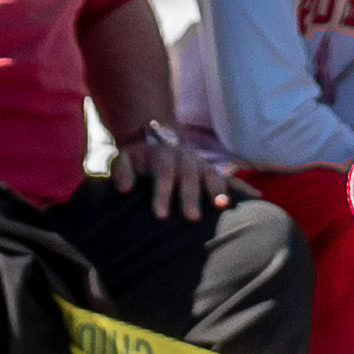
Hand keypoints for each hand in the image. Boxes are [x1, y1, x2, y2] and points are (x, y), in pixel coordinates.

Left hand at [111, 121, 229, 221]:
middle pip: (188, 175)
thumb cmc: (138, 158)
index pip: (163, 172)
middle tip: (192, 218)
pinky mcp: (209, 170)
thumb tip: (125, 189)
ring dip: (216, 189)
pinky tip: (232, 204)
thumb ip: (122, 171)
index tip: (160, 216)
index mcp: (161, 154)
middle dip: (191, 196)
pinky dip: (228, 188)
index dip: (162, 193)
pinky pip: (221, 178)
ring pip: (209, 174)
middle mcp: (183, 156)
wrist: (156, 135)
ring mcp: (198, 162)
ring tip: (222, 206)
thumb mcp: (124, 158)